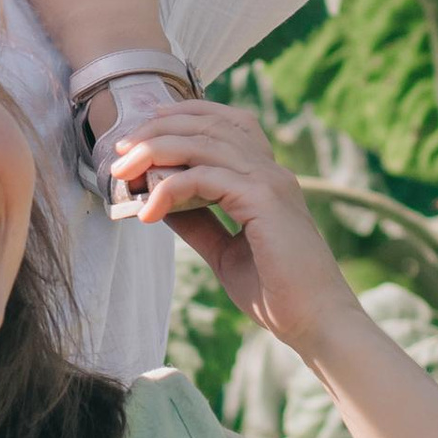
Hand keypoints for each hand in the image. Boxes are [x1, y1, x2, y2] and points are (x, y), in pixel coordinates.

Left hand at [107, 99, 358, 357]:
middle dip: (158, 129)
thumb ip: (197, 222)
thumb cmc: (277, 292)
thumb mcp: (224, 251)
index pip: (225, 123)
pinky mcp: (264, 200)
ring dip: (156, 151)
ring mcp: (269, 181)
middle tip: (121, 150)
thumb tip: (159, 199)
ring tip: (125, 172)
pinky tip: (150, 210)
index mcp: (265, 178)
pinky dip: (171, 188)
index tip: (144, 128)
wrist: (315, 322)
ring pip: (203, 143)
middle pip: (208, 124)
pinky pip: (206, 178)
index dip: (183, 116)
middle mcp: (269, 170)